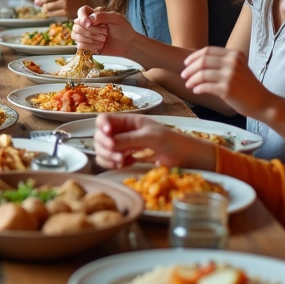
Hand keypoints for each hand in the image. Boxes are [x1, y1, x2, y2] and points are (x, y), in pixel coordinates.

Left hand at [35, 0, 82, 18]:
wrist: (83, 6)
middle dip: (41, 1)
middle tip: (41, 3)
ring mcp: (64, 3)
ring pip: (46, 7)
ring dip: (44, 8)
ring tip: (46, 8)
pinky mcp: (65, 12)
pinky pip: (50, 14)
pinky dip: (48, 13)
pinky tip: (51, 12)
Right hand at [73, 5, 137, 55]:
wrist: (127, 44)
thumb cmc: (123, 29)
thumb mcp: (117, 18)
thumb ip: (103, 15)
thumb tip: (89, 19)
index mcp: (94, 14)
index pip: (81, 11)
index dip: (82, 17)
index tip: (89, 23)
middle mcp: (87, 24)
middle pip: (77, 25)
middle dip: (91, 31)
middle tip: (105, 33)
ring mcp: (85, 35)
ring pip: (76, 35)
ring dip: (90, 39)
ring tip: (103, 40)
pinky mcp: (86, 45)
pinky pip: (79, 45)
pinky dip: (89, 46)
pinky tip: (99, 46)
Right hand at [93, 114, 213, 170]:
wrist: (185, 156)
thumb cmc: (171, 141)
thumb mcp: (150, 136)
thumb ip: (129, 139)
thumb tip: (110, 144)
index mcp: (128, 121)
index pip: (104, 119)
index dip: (102, 127)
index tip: (108, 137)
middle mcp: (122, 131)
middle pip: (99, 136)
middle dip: (105, 146)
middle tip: (118, 155)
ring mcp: (123, 145)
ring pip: (102, 150)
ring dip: (108, 156)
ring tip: (122, 161)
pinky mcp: (125, 158)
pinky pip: (109, 160)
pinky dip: (112, 163)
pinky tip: (125, 164)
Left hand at [181, 47, 271, 117]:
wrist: (263, 103)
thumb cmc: (248, 87)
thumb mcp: (238, 68)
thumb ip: (223, 63)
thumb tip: (197, 63)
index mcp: (234, 54)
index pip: (207, 51)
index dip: (193, 57)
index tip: (186, 64)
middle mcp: (233, 62)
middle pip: (203, 61)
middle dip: (189, 68)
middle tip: (184, 75)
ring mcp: (230, 75)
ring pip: (202, 74)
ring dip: (192, 80)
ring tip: (188, 85)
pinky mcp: (227, 89)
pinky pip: (205, 86)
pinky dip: (198, 88)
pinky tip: (196, 91)